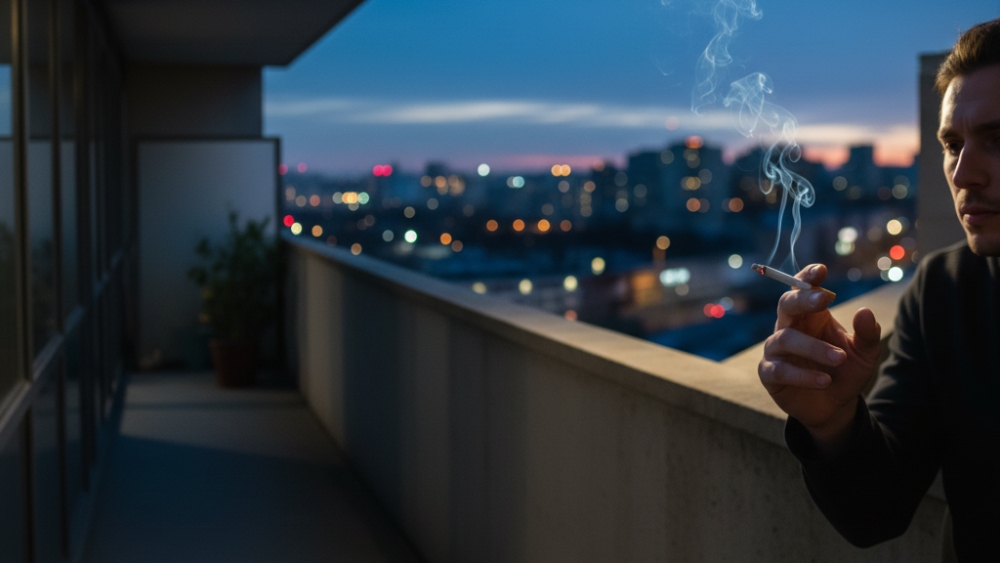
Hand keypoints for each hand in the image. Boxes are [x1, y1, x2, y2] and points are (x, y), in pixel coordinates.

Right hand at [758, 264, 882, 454]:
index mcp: (811, 316)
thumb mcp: (865, 354)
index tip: (821, 271)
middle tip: (823, 301)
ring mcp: (776, 350)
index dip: (807, 277)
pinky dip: (803, 375)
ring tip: (839, 359)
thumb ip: (867, 334)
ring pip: (785, 338)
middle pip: (786, 304)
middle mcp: (790, 327)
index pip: (803, 289)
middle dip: (802, 299)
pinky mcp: (769, 374)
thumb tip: (864, 311)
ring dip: (813, 347)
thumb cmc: (846, 372)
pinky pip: (779, 369)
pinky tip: (824, 381)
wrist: (835, 406)